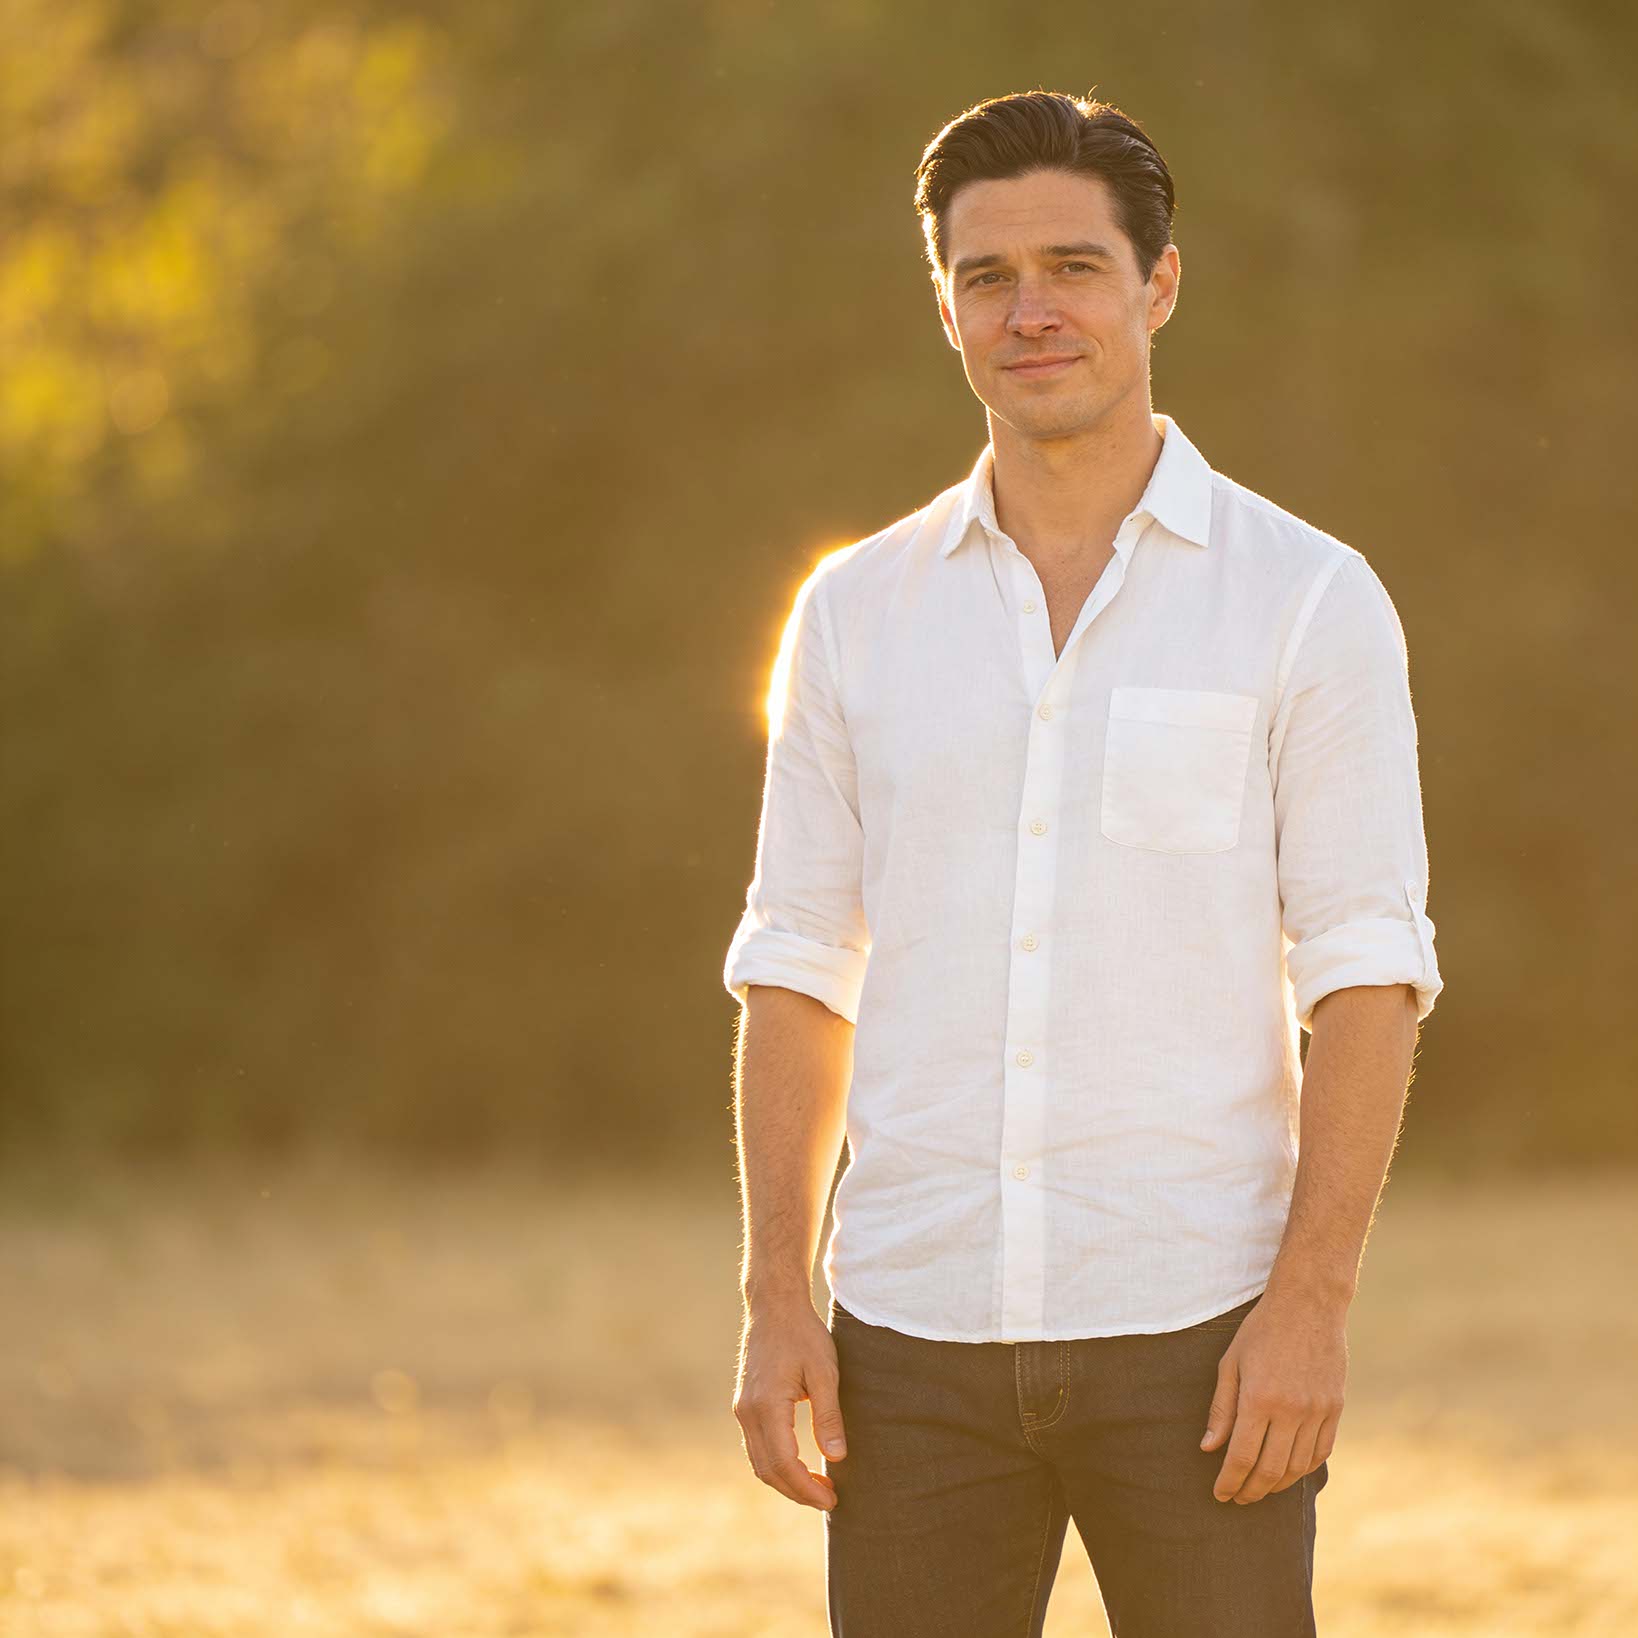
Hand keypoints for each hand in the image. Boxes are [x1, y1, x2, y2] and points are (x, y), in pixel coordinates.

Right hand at [732, 1297, 847, 1510]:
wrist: (774, 1305)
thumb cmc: (803, 1334)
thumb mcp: (825, 1372)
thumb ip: (829, 1416)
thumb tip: (836, 1458)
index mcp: (766, 1406)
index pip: (784, 1464)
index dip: (807, 1489)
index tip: (832, 1500)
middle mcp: (747, 1412)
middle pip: (768, 1470)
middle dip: (797, 1492)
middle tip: (829, 1499)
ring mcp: (742, 1408)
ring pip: (759, 1462)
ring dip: (785, 1481)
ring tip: (817, 1486)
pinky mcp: (744, 1404)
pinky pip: (756, 1446)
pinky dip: (775, 1464)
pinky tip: (799, 1464)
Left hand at [1199, 1288, 1345, 1503]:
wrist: (1308, 1304)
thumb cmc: (1261, 1331)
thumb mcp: (1231, 1363)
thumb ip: (1221, 1408)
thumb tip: (1208, 1447)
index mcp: (1259, 1399)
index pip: (1241, 1457)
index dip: (1229, 1482)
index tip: (1220, 1494)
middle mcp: (1291, 1411)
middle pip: (1270, 1470)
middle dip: (1250, 1490)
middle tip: (1238, 1498)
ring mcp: (1317, 1411)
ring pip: (1297, 1467)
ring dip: (1276, 1485)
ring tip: (1260, 1487)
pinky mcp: (1335, 1409)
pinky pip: (1321, 1452)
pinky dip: (1304, 1469)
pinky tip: (1289, 1470)